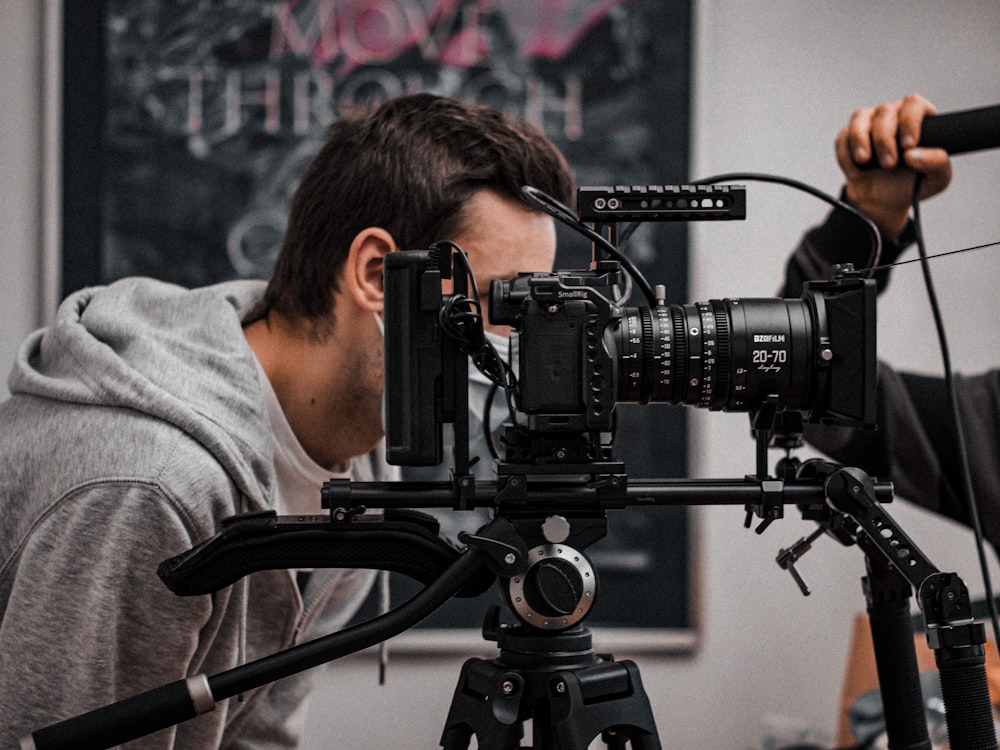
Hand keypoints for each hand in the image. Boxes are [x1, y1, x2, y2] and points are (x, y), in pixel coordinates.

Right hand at [835, 93, 951, 240]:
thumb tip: (914, 154)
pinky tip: (855, 172)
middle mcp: (894, 115)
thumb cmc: (911, 184)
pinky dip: (846, 156)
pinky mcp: (848, 137)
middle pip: (885, 111)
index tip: (908, 145)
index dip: (910, 122)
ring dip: (860, 140)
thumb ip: (937, 163)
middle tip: (889, 164)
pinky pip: (842, 138)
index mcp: (919, 118)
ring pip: (860, 118)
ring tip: (864, 161)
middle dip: (884, 139)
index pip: (914, 104)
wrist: (883, 202)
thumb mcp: (937, 178)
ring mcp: (869, 123)